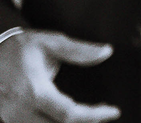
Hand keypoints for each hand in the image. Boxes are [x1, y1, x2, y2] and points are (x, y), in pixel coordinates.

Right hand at [0, 30, 119, 122]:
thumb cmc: (20, 46)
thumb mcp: (51, 42)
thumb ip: (80, 50)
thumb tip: (106, 52)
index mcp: (34, 90)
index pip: (69, 113)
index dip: (93, 116)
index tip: (113, 112)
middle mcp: (21, 109)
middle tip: (103, 114)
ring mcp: (12, 117)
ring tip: (90, 115)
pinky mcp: (8, 119)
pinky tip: (67, 117)